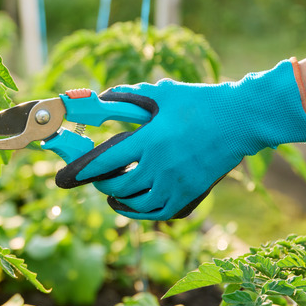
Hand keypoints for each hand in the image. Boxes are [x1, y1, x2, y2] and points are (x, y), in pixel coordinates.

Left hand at [55, 59, 305, 220]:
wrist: (241, 119)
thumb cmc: (200, 102)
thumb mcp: (162, 93)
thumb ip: (128, 96)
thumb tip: (100, 97)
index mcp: (151, 140)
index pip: (106, 161)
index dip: (82, 170)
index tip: (64, 176)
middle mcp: (161, 166)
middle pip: (118, 185)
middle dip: (99, 183)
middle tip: (91, 178)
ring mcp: (177, 183)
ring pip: (136, 203)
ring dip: (117, 199)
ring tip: (110, 191)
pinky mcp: (190, 193)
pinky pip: (158, 212)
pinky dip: (139, 212)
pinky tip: (129, 205)